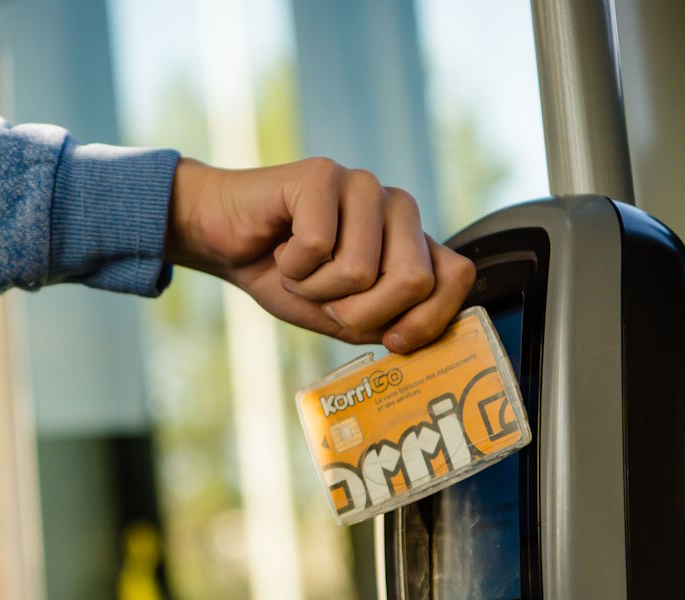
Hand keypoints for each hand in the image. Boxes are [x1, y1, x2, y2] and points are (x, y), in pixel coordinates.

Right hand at [164, 157, 475, 352]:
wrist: (227, 244)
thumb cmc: (287, 279)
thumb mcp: (346, 317)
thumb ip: (389, 323)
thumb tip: (417, 337)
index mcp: (412, 240)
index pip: (457, 276)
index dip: (426, 320)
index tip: (389, 339)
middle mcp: (397, 207)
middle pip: (413, 280)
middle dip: (359, 311)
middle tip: (327, 298)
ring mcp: (363, 185)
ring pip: (362, 270)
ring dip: (316, 289)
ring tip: (299, 269)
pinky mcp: (323, 175)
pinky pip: (319, 246)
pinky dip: (292, 266)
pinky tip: (281, 247)